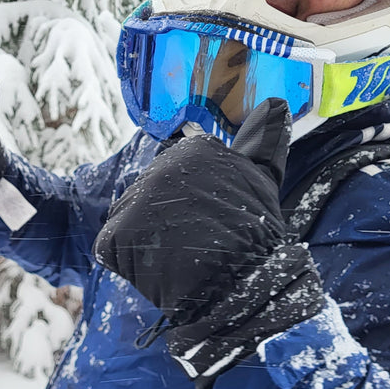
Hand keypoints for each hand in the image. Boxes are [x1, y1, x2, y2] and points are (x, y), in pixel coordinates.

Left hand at [93, 98, 325, 388]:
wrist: (241, 286)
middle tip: (193, 243)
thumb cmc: (255, 236)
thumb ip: (263, 139)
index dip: (188, 204)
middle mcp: (160, 168)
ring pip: (127, 221)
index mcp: (193, 150)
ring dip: (145, 243)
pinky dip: (129, 264)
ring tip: (177, 258)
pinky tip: (157, 269)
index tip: (208, 220)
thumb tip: (278, 102)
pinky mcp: (116, 234)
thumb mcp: (263, 179)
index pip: (172, 175)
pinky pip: (111, 249)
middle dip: (163, 223)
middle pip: (146, 198)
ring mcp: (136, 201)